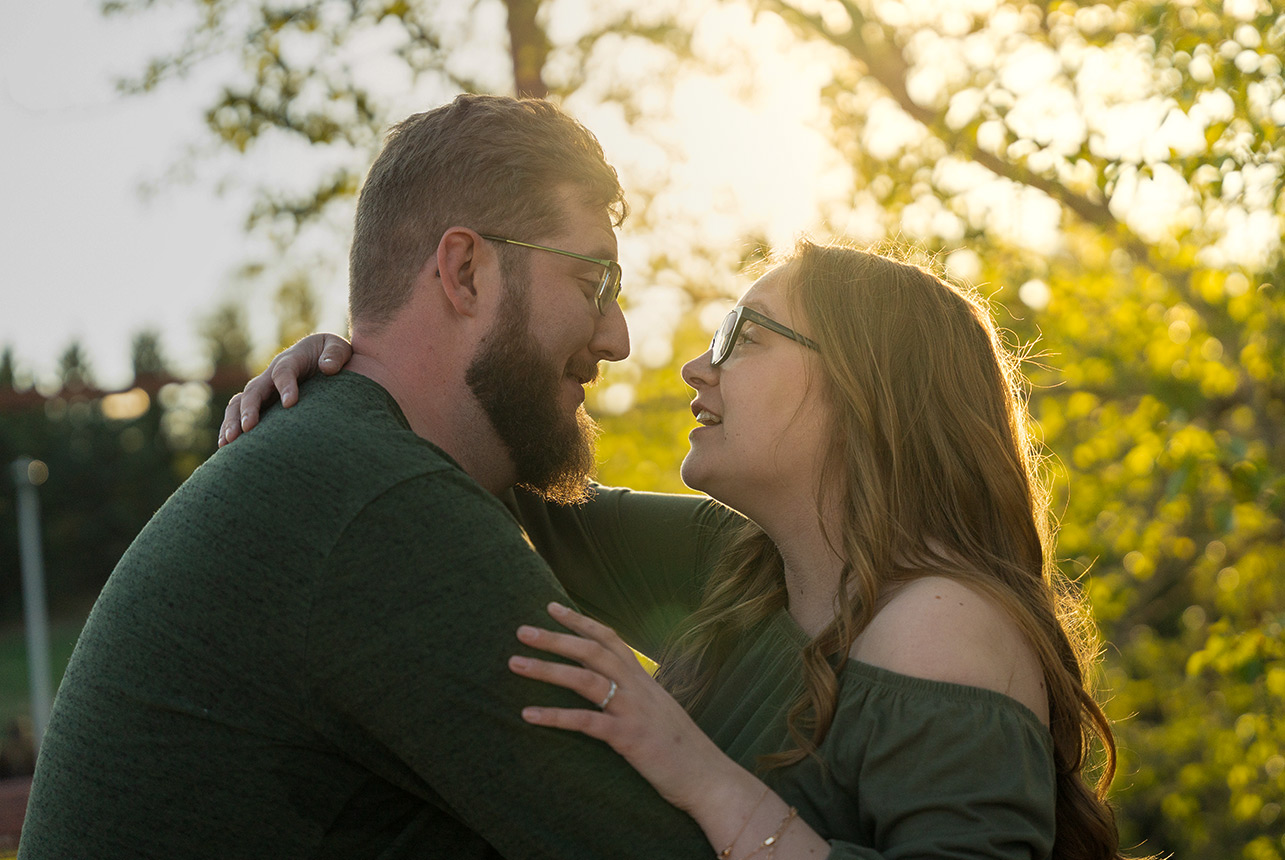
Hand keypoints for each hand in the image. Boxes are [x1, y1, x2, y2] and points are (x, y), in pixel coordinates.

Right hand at [217, 333, 352, 445]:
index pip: (284, 371)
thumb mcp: (339, 349)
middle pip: (254, 390)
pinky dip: (230, 428)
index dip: (285, 385)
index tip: (290, 404)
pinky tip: (227, 449)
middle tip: (248, 428)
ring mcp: (264, 390)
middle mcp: (272, 375)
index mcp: (292, 359)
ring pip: (240, 402)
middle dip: (249, 408)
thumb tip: (327, 368)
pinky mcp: (263, 405)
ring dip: (232, 421)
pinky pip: (239, 415)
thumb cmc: (334, 356)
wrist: (324, 357)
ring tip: (228, 442)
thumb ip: (335, 355)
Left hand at [509, 602, 739, 814]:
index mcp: (644, 679)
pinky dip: (555, 716)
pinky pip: (585, 722)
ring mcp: (633, 710)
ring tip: (515, 663)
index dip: (580, 621)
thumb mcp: (658, 711)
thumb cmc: (682, 748)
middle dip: (555, 638)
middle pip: (592, 651)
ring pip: (584, 679)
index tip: (552, 607)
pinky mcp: (628, 737)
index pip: (609, 639)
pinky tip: (528, 715)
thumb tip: (611, 687)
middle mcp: (638, 687)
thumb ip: (635, 695)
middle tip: (522, 630)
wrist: (709, 777)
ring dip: (547, 669)